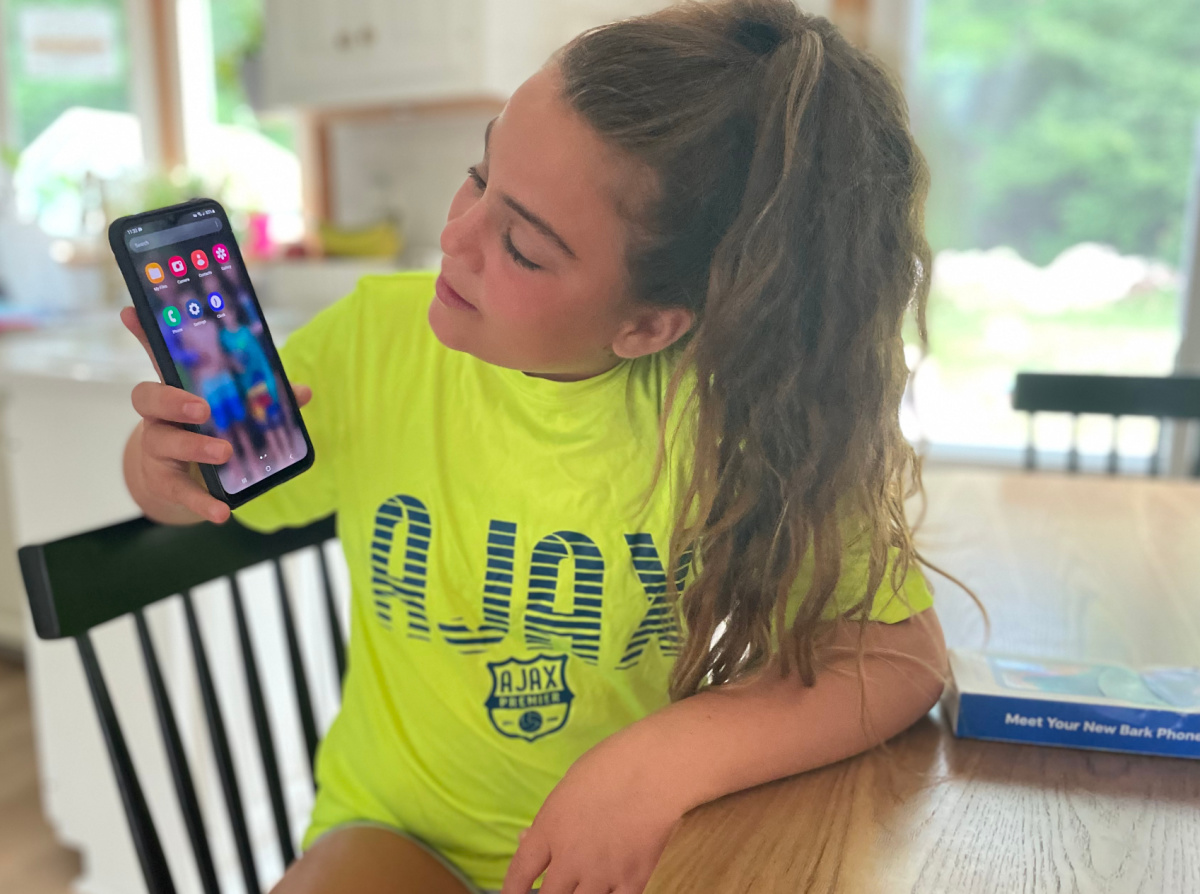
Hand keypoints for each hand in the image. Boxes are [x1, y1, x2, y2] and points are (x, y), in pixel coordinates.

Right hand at [120, 306, 311, 522]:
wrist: (186, 480)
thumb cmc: (212, 431)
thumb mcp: (236, 411)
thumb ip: (267, 399)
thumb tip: (303, 392)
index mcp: (177, 388)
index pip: (157, 356)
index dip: (143, 334)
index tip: (131, 311)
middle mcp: (159, 415)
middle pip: (148, 398)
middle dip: (173, 401)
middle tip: (203, 409)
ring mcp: (157, 447)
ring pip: (163, 441)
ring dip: (194, 447)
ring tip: (224, 453)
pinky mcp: (164, 481)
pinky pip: (180, 491)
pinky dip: (202, 502)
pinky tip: (222, 512)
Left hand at [501, 737, 684, 893]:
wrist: (655, 770)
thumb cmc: (609, 765)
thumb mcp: (567, 787)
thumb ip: (548, 820)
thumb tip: (528, 840)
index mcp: (548, 830)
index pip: (519, 874)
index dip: (511, 891)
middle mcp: (570, 859)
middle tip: (551, 892)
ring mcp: (602, 873)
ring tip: (581, 890)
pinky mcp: (632, 880)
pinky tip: (608, 893)